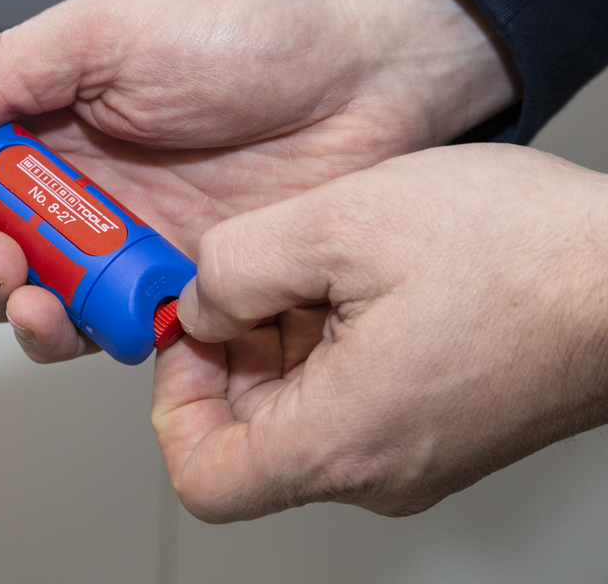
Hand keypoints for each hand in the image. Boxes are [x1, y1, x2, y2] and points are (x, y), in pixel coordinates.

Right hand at [0, 0, 519, 361]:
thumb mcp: (114, 26)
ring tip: (9, 269)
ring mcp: (115, 231)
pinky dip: (60, 330)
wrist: (367, 71)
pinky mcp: (164, 279)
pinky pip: (91, 323)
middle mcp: (72, 173)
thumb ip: (11, 70)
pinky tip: (57, 312)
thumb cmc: (253, 22)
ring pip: (19, 287)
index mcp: (47, 104)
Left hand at [153, 144, 607, 521]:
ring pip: (296, 413)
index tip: (191, 339)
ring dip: (283, 340)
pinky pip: (347, 401)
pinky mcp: (434, 430)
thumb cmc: (523, 252)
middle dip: (234, 351)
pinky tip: (358, 283)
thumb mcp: (345, 222)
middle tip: (258, 280)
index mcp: (342, 441)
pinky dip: (329, 344)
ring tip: (323, 268)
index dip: (176, 403)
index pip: (204, 477)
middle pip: (248, 436)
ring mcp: (409, 456)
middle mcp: (376, 470)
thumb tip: (199, 305)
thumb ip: (238, 266)